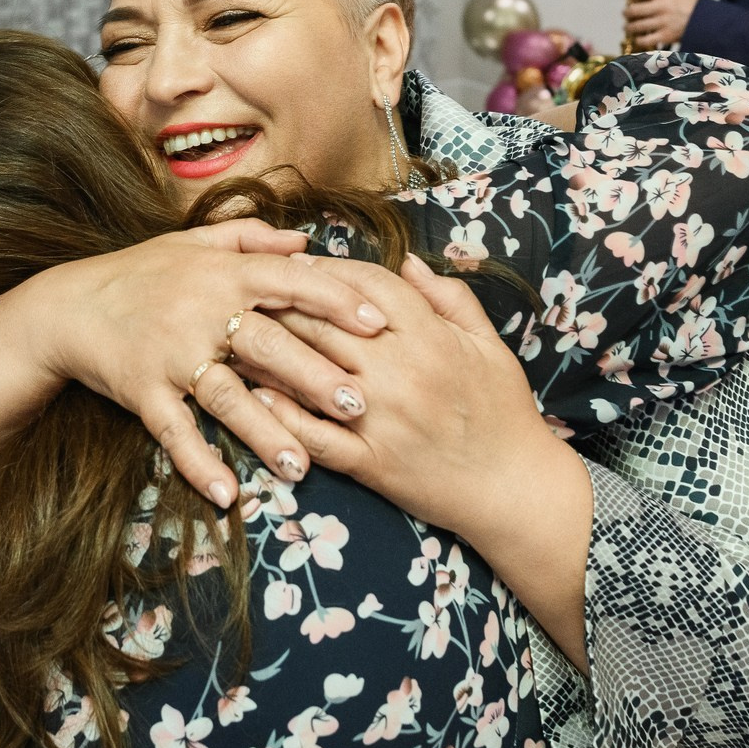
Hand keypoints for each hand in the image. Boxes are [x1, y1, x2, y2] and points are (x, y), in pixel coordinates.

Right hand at [36, 222, 391, 507]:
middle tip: (360, 406)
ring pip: (227, 396)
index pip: (291, 283)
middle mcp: (203, 311)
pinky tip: (225, 495)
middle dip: (316, 377)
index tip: (380, 323)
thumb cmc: (140, 274)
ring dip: (265, 433)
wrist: (68, 306)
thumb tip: (306, 243)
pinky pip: (174, 432)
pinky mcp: (143, 391)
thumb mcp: (193, 243)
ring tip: (301, 467)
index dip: (337, 301)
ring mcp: (172, 354)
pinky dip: (197, 463)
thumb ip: (251, 238)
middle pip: (269, 345)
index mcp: (224, 273)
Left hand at [250, 256, 594, 666]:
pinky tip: (254, 400)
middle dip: (283, 303)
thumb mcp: (488, 344)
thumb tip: (408, 260)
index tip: (299, 265)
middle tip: (249, 290)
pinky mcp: (369, 462)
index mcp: (431, 336)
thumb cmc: (503, 411)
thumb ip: (448, 298)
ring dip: (268, 353)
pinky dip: (280, 417)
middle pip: (325, 324)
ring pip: (309, 374)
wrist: (513, 487)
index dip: (327, 271)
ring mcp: (381, 418)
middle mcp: (401, 371)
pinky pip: (313, 436)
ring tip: (235, 336)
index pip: (366, 286)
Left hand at [624, 0, 698, 50]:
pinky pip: (645, 40)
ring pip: (636, 26)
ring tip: (628, 27)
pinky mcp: (666, 36)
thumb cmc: (693, 4)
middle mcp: (660, 6)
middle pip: (633, 9)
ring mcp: (662, 22)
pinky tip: (638, 38)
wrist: (708, 20)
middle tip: (626, 14)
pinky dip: (639, 40)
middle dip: (626, 13)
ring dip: (629, 27)